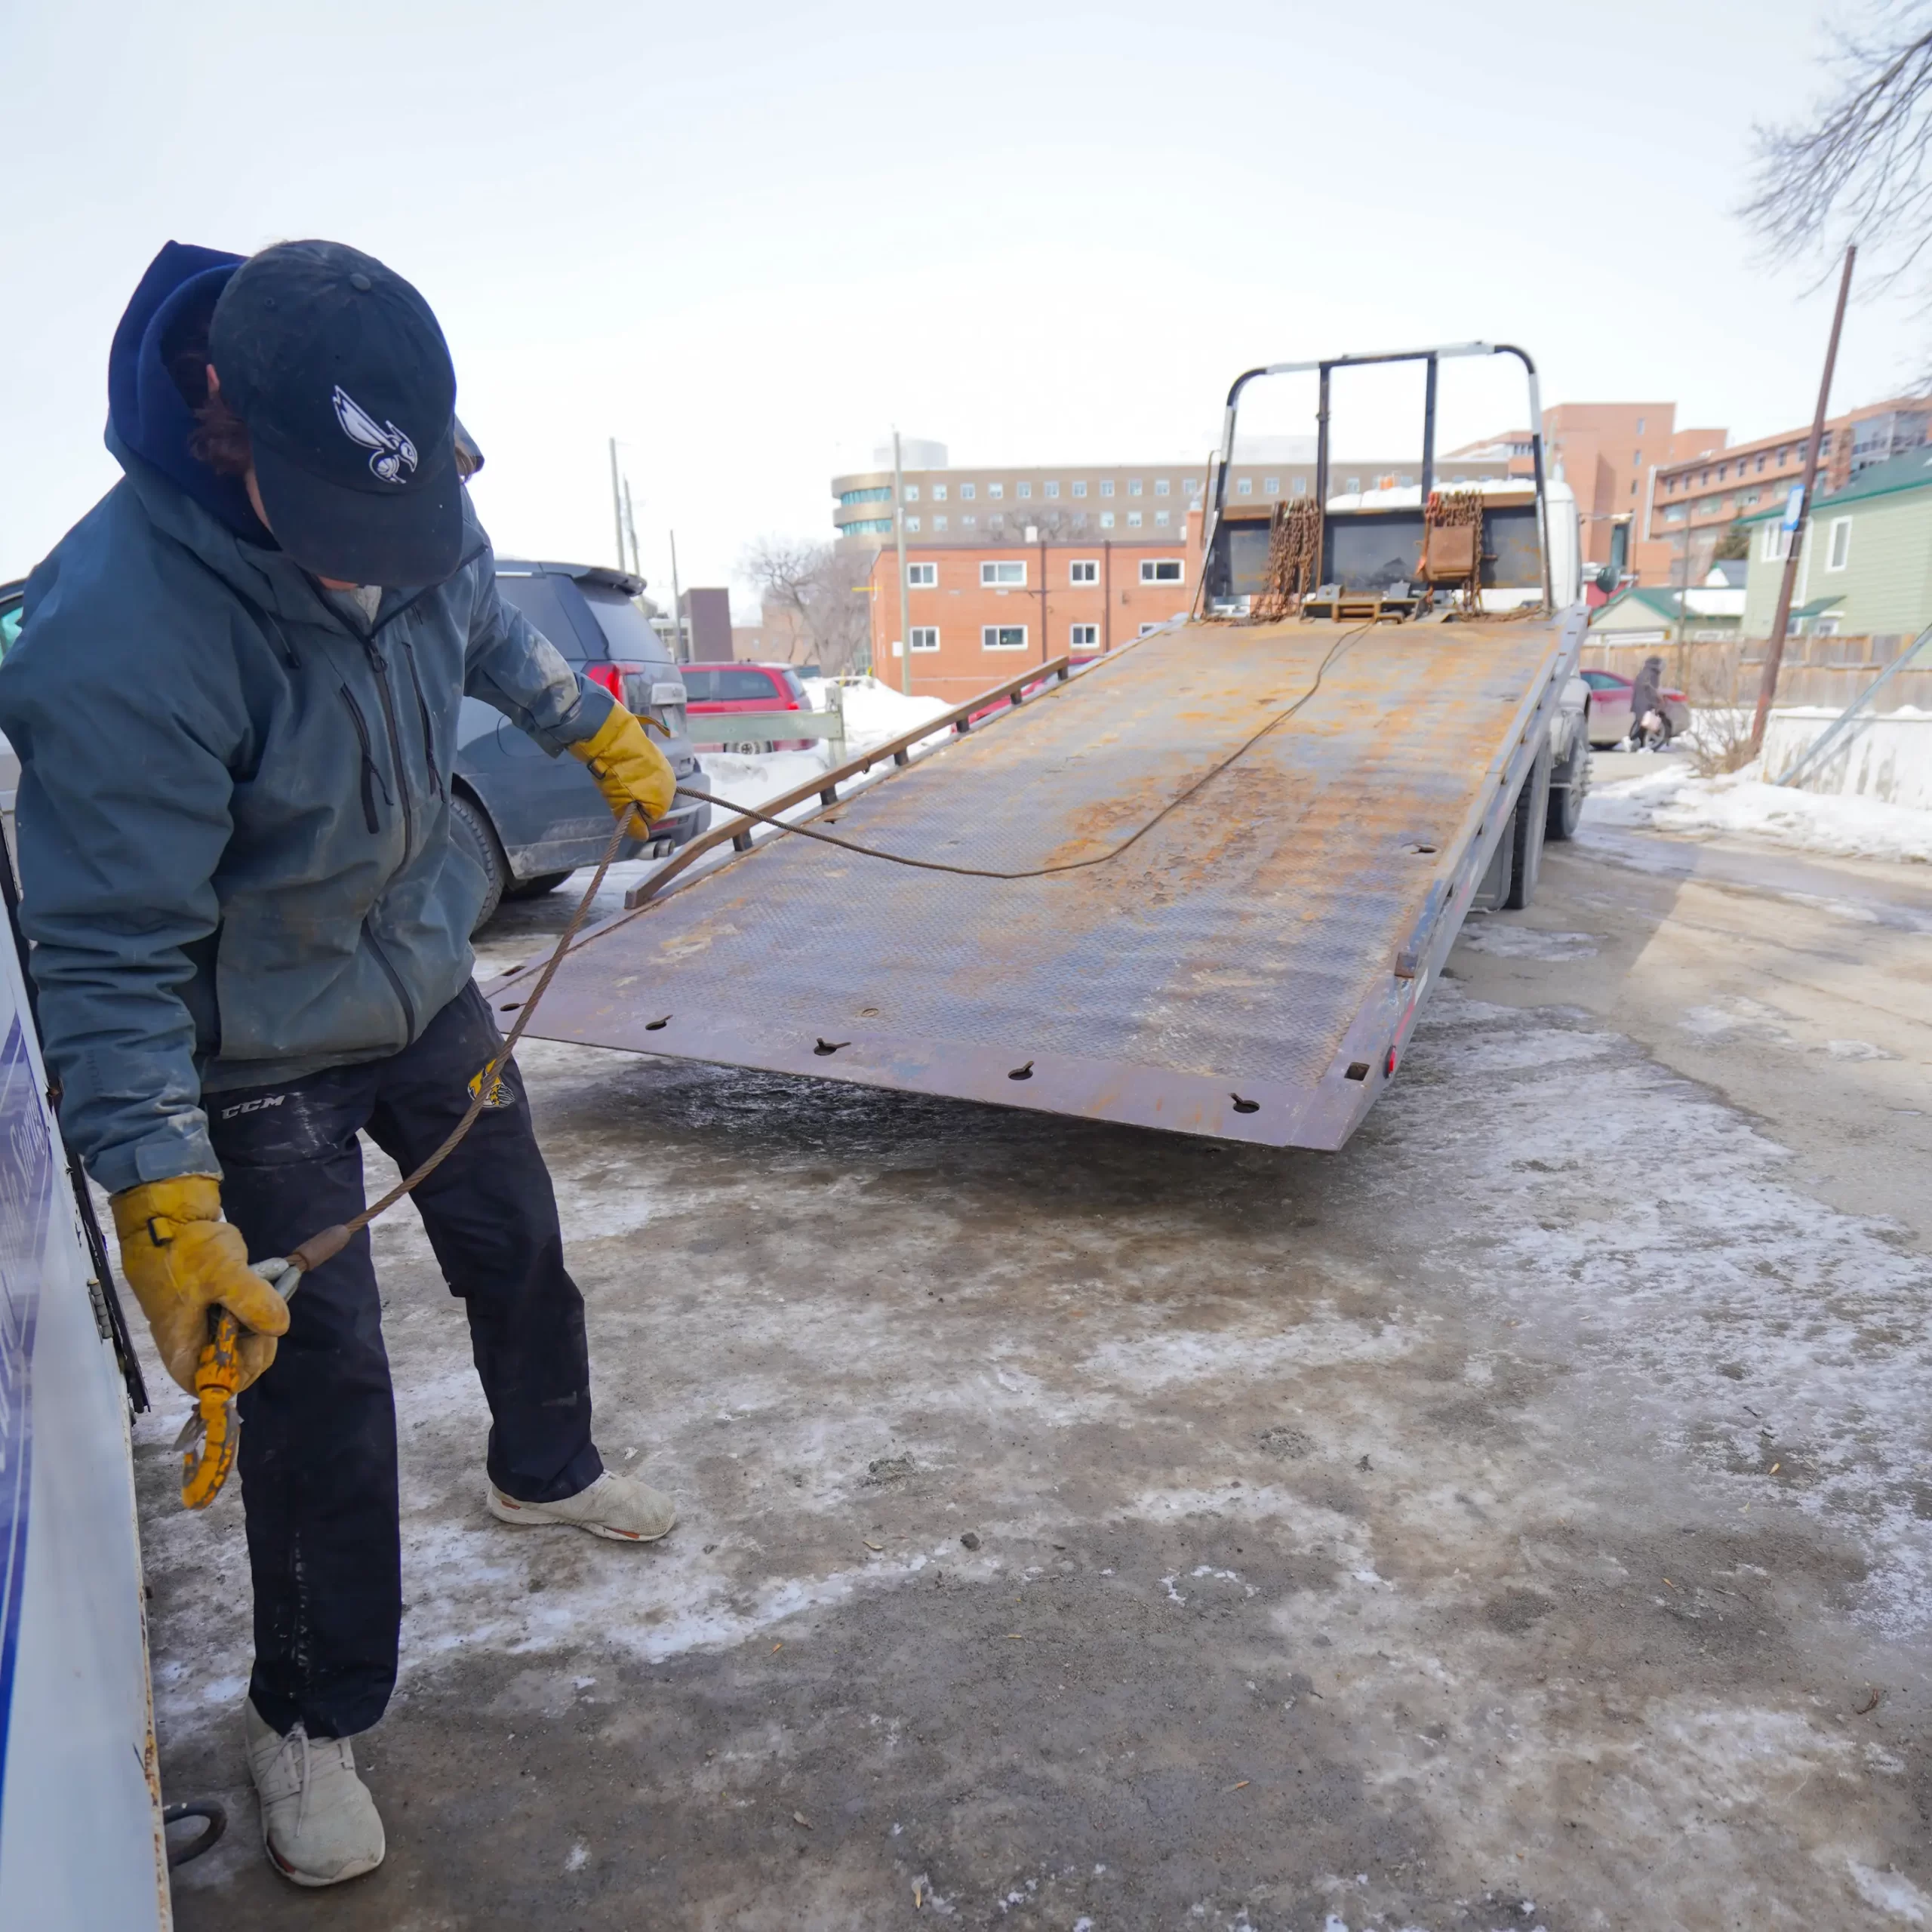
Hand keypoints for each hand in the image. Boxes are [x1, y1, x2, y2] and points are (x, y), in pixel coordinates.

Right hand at [109, 1174, 289, 1393]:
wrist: (166, 1220)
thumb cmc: (186, 1251)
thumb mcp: (223, 1274)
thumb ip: (251, 1302)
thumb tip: (280, 1326)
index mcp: (184, 1354)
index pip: (222, 1386)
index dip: (247, 1363)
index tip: (258, 1330)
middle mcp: (191, 1348)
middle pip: (239, 1362)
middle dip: (257, 1334)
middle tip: (260, 1299)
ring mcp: (201, 1329)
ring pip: (243, 1338)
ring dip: (256, 1314)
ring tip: (252, 1284)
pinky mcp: (211, 1311)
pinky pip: (241, 1318)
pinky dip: (252, 1302)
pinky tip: (251, 1281)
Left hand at [569, 702, 675, 833]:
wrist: (614, 738)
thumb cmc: (616, 775)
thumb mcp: (619, 803)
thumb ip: (633, 823)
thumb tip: (643, 836)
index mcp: (663, 800)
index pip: (650, 819)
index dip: (635, 815)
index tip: (621, 806)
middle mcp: (670, 786)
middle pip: (654, 802)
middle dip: (639, 800)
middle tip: (620, 792)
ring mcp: (666, 769)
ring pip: (652, 787)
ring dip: (640, 787)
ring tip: (622, 778)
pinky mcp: (659, 756)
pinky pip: (651, 774)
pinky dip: (641, 774)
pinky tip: (628, 767)